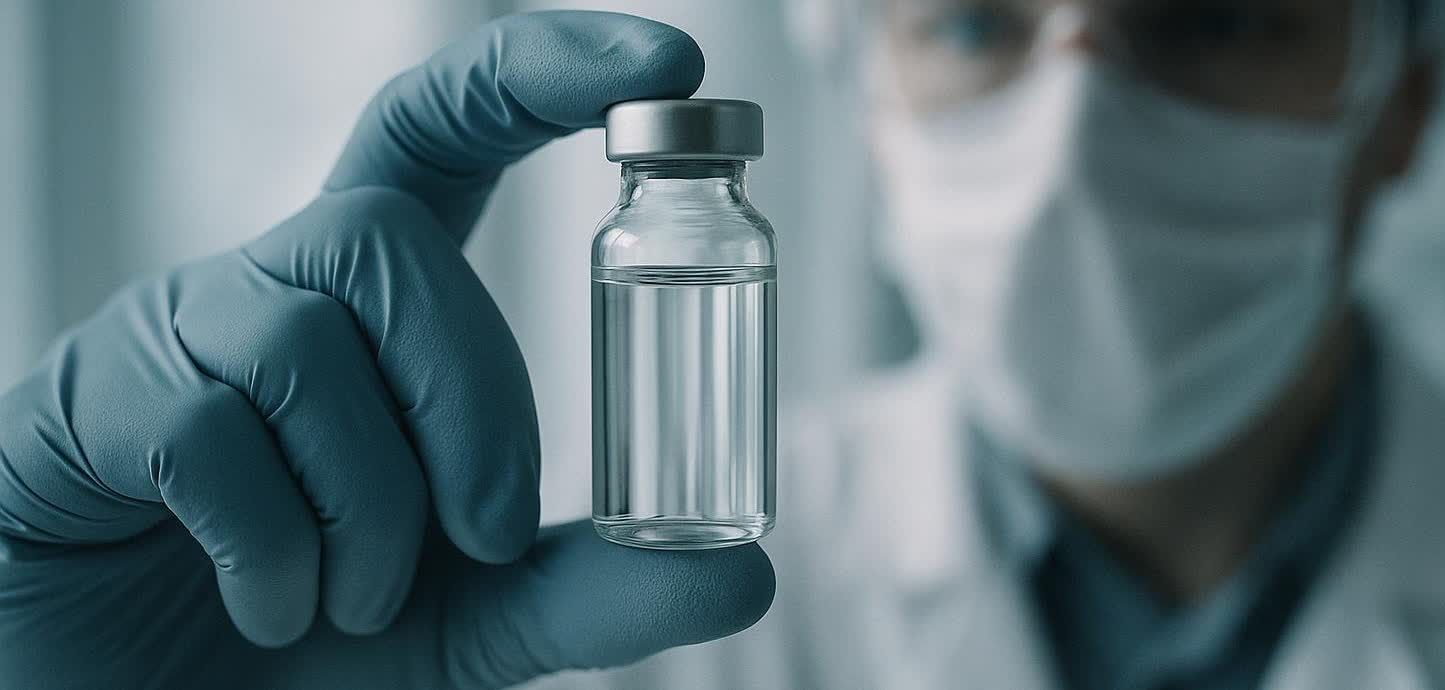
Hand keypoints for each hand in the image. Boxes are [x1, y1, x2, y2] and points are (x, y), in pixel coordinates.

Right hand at [0, 11, 772, 688]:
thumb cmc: (306, 638)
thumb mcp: (471, 618)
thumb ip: (588, 591)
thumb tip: (748, 574)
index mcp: (372, 313)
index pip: (447, 128)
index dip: (545, 74)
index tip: (668, 69)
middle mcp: (273, 290)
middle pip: (391, 235)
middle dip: (473, 395)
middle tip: (490, 535)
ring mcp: (172, 336)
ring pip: (307, 335)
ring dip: (373, 501)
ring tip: (354, 602)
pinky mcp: (89, 404)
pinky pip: (205, 429)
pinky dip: (277, 548)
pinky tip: (274, 607)